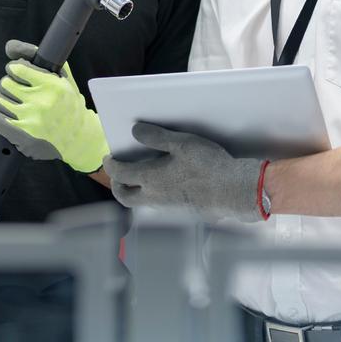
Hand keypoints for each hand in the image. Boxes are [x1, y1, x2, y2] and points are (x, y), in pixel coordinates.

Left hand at [0, 39, 107, 173]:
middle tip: (14, 88)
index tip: (15, 71)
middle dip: (8, 83)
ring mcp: (30, 118)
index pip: (17, 68)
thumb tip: (10, 46)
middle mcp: (41, 101)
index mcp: (51, 84)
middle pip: (5, 83)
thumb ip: (41, 59)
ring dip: (2, 98)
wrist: (77, 136)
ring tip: (10, 100)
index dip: (14, 68)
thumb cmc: (69, 105)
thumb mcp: (64, 77)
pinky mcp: (21, 134)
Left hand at [104, 124, 263, 221]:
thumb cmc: (207, 166)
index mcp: (150, 179)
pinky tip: (163, 183)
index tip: (109, 157)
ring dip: (134, 190)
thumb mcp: (182, 143)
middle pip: (125, 197)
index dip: (111, 165)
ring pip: (141, 202)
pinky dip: (151, 194)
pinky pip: (156, 204)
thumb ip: (156, 138)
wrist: (231, 191)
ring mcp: (167, 206)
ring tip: (139, 176)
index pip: (120, 174)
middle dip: (117, 185)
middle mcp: (154, 197)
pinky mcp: (180, 210)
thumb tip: (135, 131)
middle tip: (117, 173)